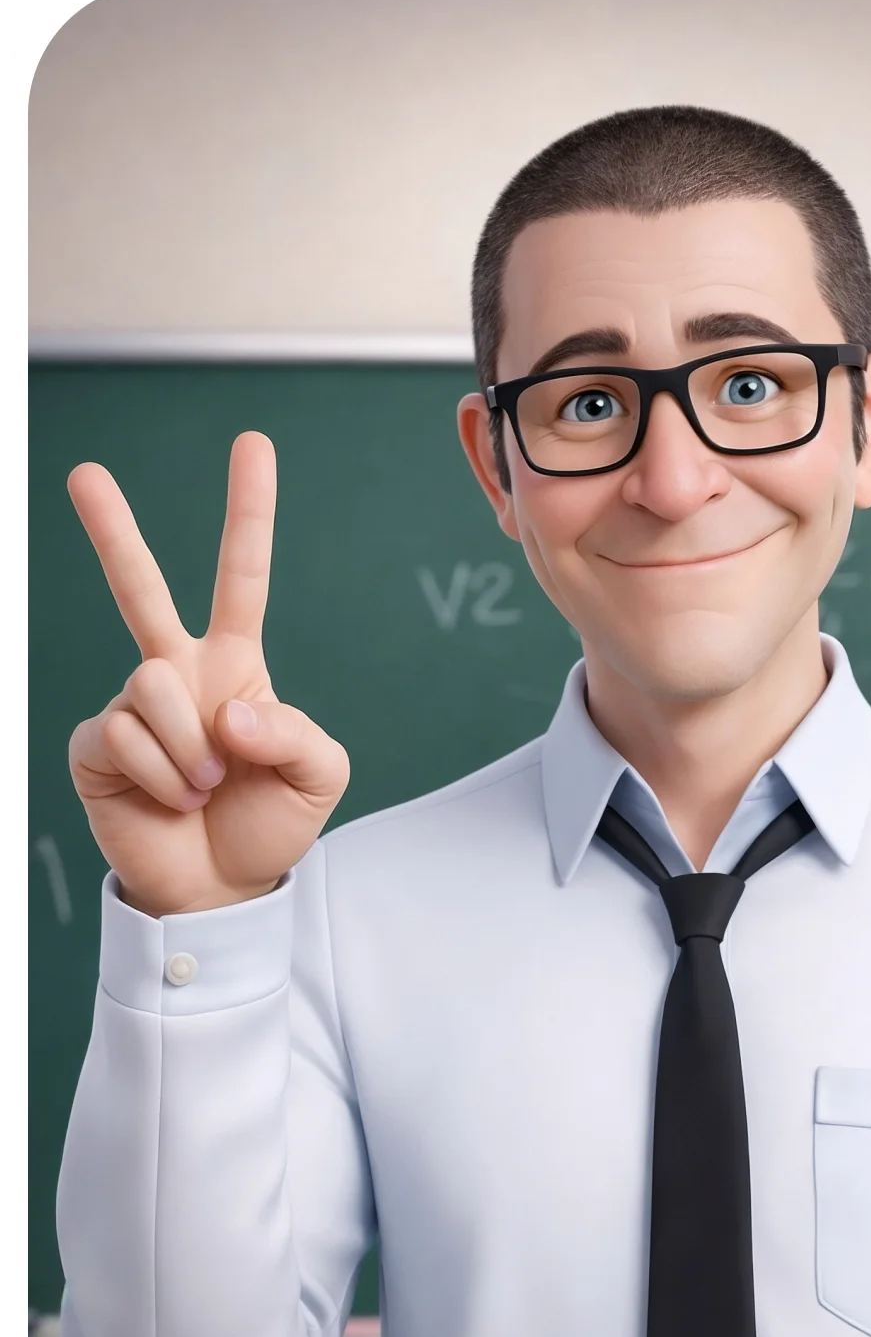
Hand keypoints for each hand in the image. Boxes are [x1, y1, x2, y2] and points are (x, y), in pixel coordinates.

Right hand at [67, 432, 349, 917]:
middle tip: (85, 472)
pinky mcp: (96, 743)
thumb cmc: (268, 824)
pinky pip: (125, 732)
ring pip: (152, 683)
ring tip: (205, 786)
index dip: (248, 514)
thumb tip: (225, 709)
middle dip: (112, 530)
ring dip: (191, 747)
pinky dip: (161, 772)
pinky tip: (170, 797)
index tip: (253, 446)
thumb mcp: (318, 775)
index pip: (242, 576)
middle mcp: (176, 673)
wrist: (221, 890)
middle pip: (139, 588)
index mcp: (234, 665)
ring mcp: (132, 706)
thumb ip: (294, 731)